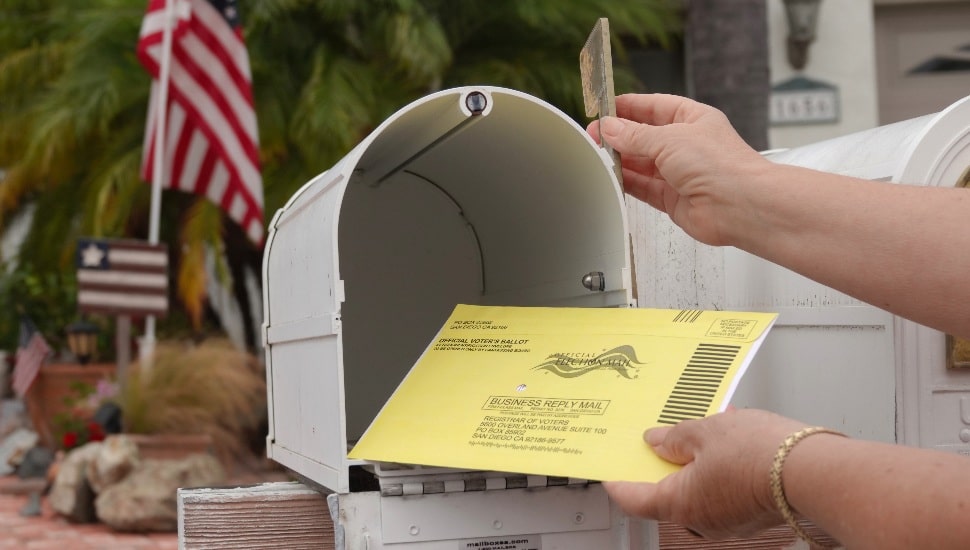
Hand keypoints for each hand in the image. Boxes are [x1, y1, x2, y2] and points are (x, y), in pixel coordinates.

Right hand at [587, 94, 770, 246]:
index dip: (628, 107)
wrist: (740, 206)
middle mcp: (686, 145)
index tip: (604, 108)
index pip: (654, 107)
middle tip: (593, 135)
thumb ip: (635, 135)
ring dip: (620, 160)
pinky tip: (610, 177)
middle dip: (619, 136)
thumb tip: (610, 128)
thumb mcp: (670, 138)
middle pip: (644, 136)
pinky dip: (626, 183)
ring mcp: (679, 172)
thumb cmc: (721, 165)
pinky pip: (642, 188)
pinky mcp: (672, 198)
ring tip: (597, 156)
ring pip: (641, 163)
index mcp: (692, 119)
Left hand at [604, 409, 806, 538]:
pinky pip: (723, 489)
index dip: (618, 483)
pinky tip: (732, 440)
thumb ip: (674, 437)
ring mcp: (727, 521)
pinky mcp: (750, 515)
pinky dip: (720, 467)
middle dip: (665, 463)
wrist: (813, 471)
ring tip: (704, 428)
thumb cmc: (759, 454)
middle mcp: (701, 521)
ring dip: (696, 461)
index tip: (608, 472)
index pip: (634, 499)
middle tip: (660, 438)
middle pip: (667, 493)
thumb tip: (657, 441)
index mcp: (679, 504)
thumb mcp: (704, 431)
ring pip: (699, 489)